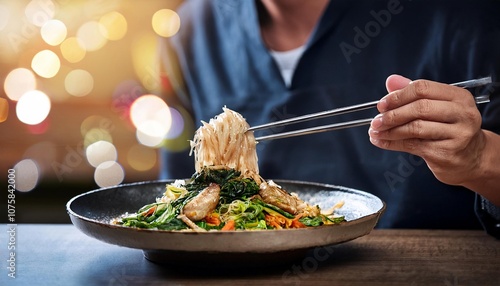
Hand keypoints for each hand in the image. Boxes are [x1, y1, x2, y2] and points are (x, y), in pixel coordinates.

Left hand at [368, 74, 485, 186]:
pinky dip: (392, 143)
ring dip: (390, 130)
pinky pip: (413, 145)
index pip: (423, 88)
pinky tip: (381, 141)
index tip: (381, 104)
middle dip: (393, 114)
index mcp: (459, 96)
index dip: (398, 95)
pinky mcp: (447, 153)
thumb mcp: (436, 107)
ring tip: (375, 131)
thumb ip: (414, 93)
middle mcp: (462, 113)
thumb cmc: (449, 128)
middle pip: (420, 108)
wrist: (471, 158)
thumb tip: (391, 80)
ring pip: (415, 128)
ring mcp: (457, 134)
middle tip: (375, 121)